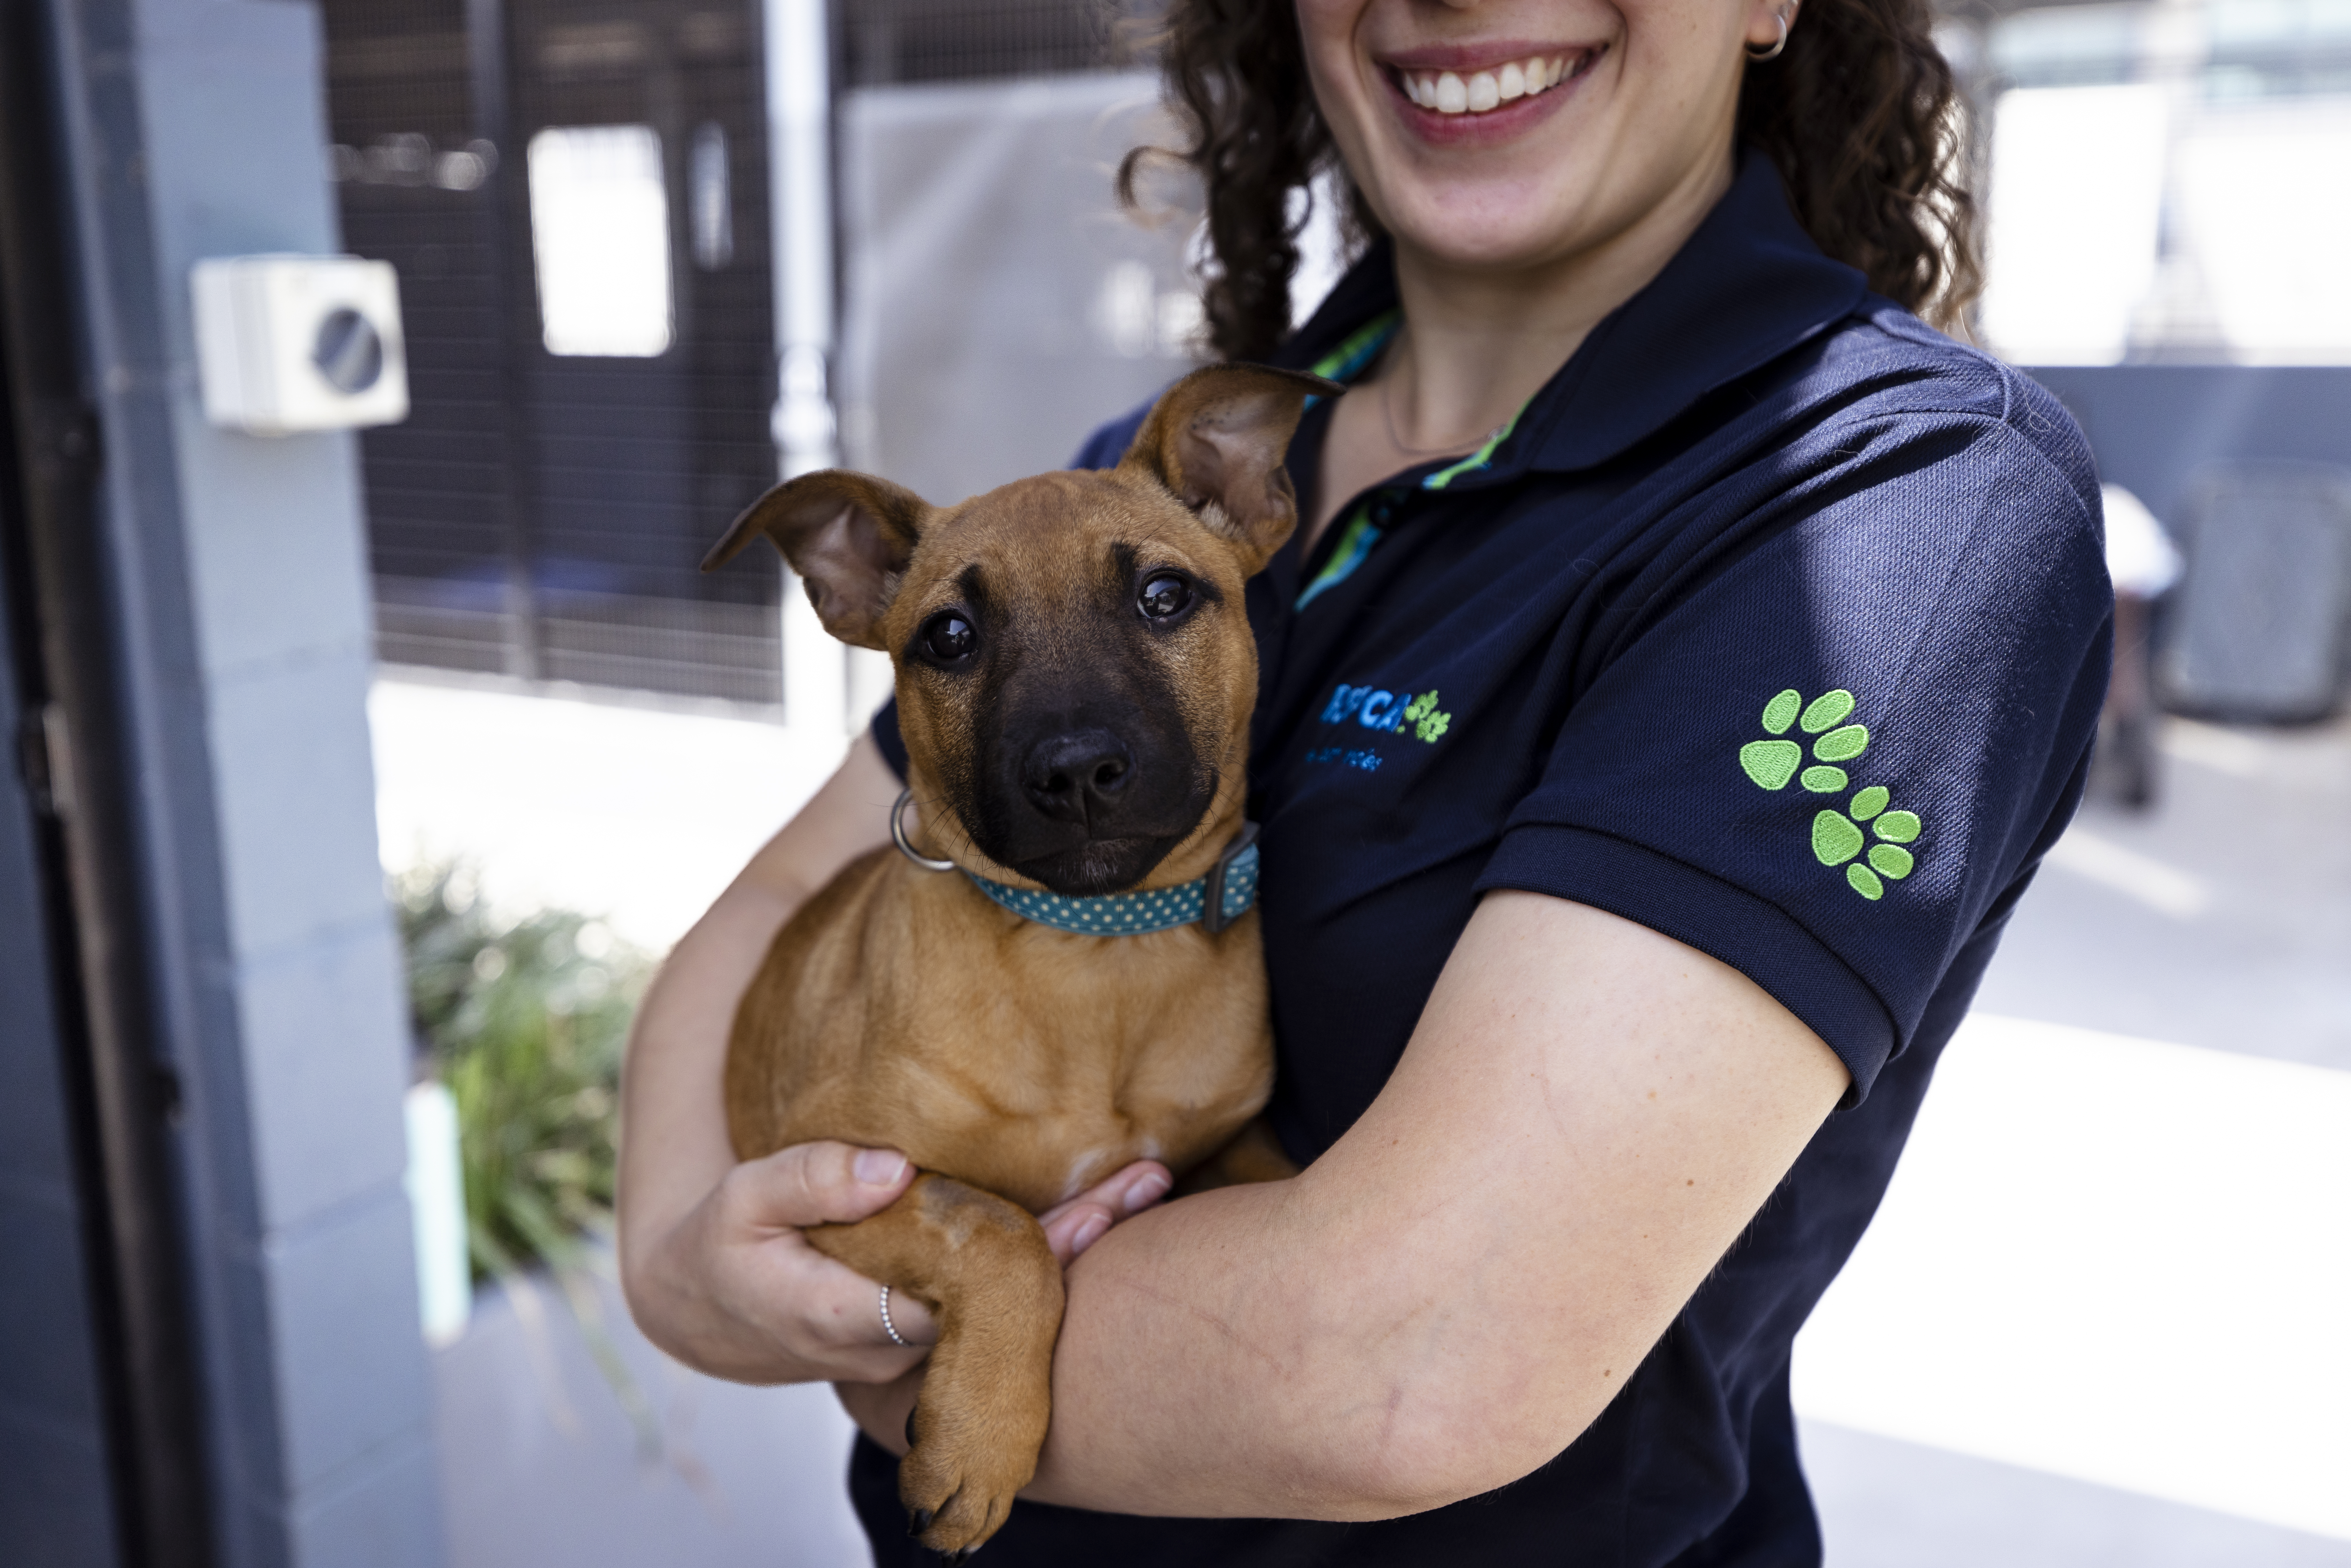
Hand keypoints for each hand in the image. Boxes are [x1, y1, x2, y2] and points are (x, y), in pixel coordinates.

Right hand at [625, 1138, 1171, 1387]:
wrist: (713, 1308)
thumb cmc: (727, 1243)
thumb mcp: (743, 1201)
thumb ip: (810, 1180)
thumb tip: (892, 1166)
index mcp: (849, 1317)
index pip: (959, 1296)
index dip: (1029, 1255)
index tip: (1089, 1209)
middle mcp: (898, 1347)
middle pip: (1007, 1302)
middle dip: (1081, 1242)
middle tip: (1149, 1180)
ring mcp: (920, 1344)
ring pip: (1013, 1301)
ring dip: (1078, 1244)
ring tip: (1149, 1181)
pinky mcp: (931, 1325)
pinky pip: (998, 1294)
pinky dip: (1049, 1251)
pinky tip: (1104, 1207)